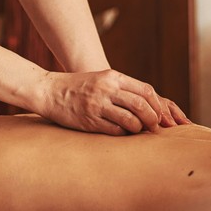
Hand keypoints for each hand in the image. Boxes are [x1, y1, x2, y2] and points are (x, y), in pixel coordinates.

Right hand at [31, 69, 183, 134]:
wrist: (49, 91)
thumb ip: (122, 88)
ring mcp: (97, 105)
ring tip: (139, 131)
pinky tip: (123, 134)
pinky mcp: (89, 120)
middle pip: (141, 105)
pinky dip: (124, 134)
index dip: (157, 105)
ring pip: (130, 120)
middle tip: (155, 127)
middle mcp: (106, 89)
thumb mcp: (102, 79)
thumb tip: (148, 104)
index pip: (145, 90)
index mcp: (112, 77)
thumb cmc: (79, 86)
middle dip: (153, 119)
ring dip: (139, 128)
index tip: (161, 115)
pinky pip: (115, 131)